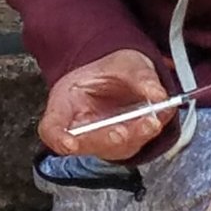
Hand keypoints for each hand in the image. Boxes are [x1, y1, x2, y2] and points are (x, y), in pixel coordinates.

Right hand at [38, 49, 173, 161]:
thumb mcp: (124, 61)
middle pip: (85, 144)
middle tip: (122, 131)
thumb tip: (158, 94)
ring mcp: (102, 139)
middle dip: (105, 140)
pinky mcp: (123, 145)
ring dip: (132, 138)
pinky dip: (146, 134)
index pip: (51, 128)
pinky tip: (157, 120)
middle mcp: (80, 127)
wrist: (124, 77)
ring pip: (112, 148)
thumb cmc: (113, 70)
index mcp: (65, 102)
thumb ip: (140, 76)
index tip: (69, 144)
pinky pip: (134, 145)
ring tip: (150, 122)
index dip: (58, 138)